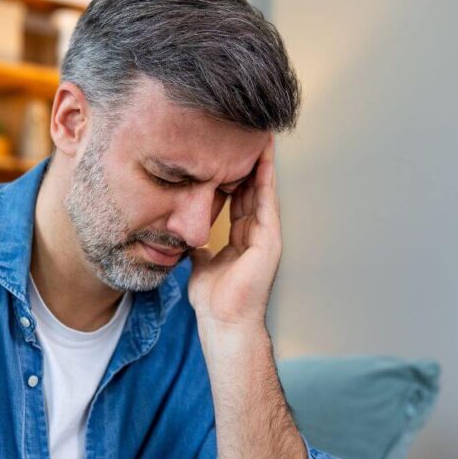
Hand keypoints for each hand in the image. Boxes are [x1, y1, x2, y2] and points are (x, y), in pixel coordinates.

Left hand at [188, 136, 280, 334]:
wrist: (224, 322)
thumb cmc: (214, 302)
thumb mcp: (200, 265)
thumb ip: (199, 249)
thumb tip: (188, 239)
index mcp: (241, 241)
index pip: (237, 201)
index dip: (232, 178)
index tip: (225, 155)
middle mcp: (256, 235)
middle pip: (251, 191)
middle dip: (247, 165)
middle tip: (243, 136)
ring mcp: (265, 236)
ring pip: (261, 191)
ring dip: (260, 164)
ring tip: (258, 136)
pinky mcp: (269, 239)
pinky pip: (266, 201)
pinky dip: (265, 178)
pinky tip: (263, 158)